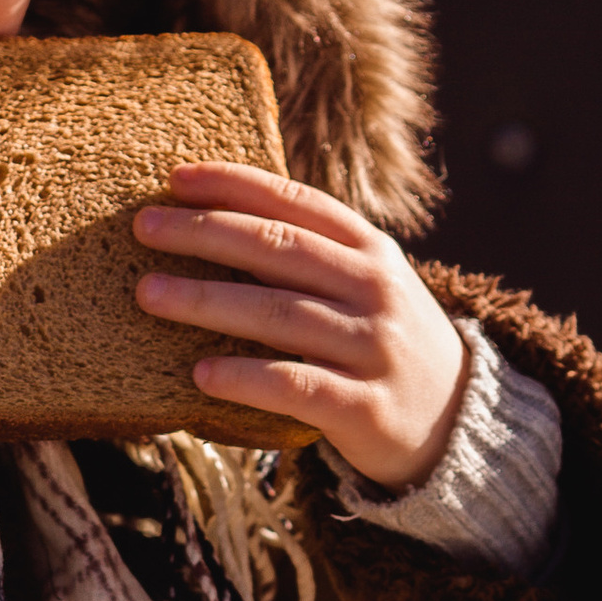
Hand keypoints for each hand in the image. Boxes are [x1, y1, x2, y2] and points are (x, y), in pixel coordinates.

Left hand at [131, 160, 467, 487]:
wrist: (457, 422)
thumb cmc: (382, 344)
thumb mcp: (365, 286)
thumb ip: (309, 255)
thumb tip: (213, 219)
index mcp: (371, 251)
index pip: (298, 204)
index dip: (235, 186)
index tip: (175, 179)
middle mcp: (375, 290)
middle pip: (280, 250)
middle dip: (206, 233)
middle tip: (144, 227)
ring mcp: (372, 348)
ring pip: (280, 315)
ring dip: (207, 301)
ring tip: (149, 293)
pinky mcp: (364, 407)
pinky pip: (295, 386)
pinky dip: (246, 378)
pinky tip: (200, 374)